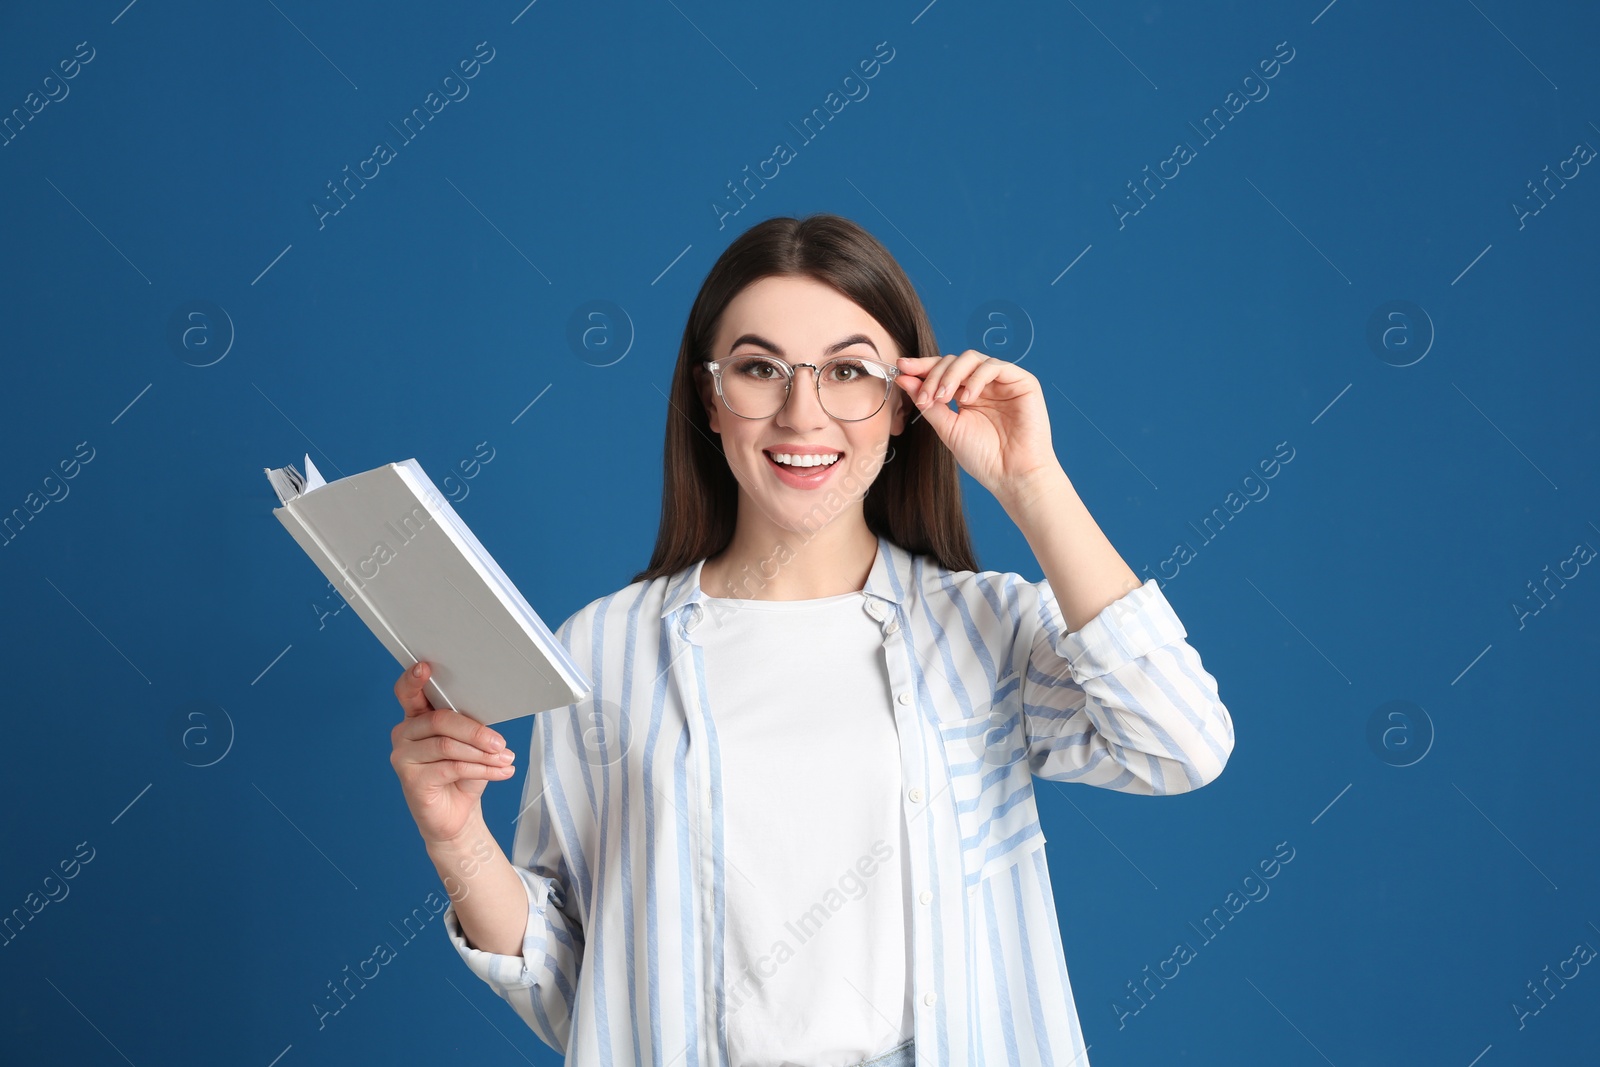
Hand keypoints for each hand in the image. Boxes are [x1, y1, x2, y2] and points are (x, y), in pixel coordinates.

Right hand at [390, 662, 514, 846]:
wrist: (457, 814)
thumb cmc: (463, 774)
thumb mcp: (469, 744)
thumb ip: (468, 724)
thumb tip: (487, 712)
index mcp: (416, 718)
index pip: (408, 693)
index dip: (414, 679)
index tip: (425, 667)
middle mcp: (404, 734)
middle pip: (439, 720)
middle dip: (475, 731)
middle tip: (501, 743)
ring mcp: (402, 757)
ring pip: (447, 745)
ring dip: (482, 753)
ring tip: (505, 759)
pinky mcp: (410, 780)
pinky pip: (451, 768)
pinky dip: (481, 769)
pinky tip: (501, 772)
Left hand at [895, 350, 1063, 502]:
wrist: (1012, 475)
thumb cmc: (984, 457)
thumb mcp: (948, 428)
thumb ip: (928, 404)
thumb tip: (905, 379)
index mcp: (966, 395)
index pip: (942, 371)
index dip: (922, 367)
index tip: (901, 368)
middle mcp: (983, 385)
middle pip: (953, 361)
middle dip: (934, 374)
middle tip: (926, 396)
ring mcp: (1002, 382)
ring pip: (971, 358)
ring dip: (951, 374)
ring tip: (943, 398)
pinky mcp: (1021, 381)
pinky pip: (994, 366)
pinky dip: (975, 378)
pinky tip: (967, 398)